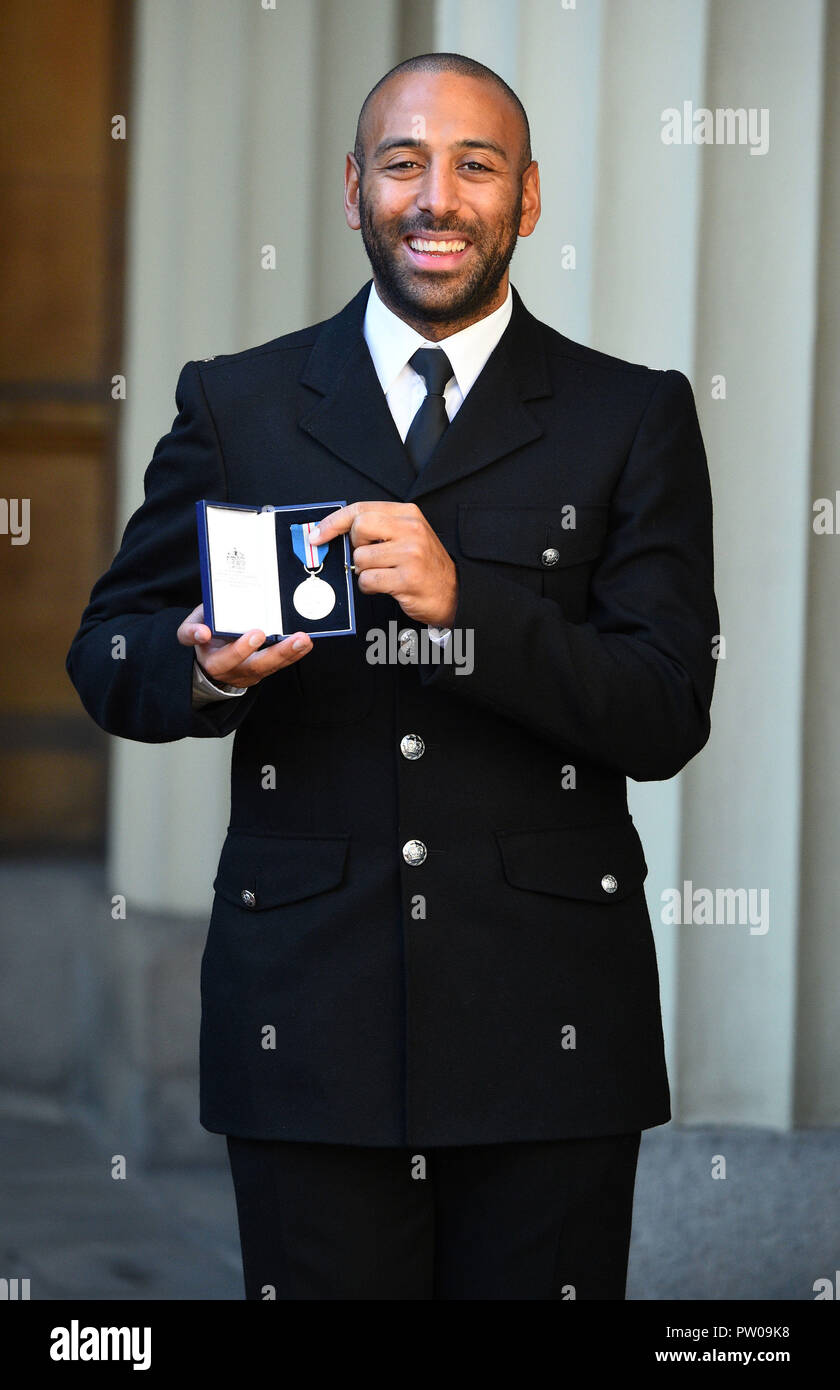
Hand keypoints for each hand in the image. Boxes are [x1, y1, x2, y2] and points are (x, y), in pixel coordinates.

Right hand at [177, 604, 312, 687]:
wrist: (208, 657)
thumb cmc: (203, 636)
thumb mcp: (189, 628)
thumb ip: (191, 630)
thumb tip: (203, 632)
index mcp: (212, 660)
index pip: (222, 659)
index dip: (238, 648)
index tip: (255, 633)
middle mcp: (233, 671)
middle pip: (255, 665)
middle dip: (276, 652)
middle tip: (294, 638)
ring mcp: (248, 673)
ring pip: (271, 666)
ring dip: (290, 653)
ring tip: (305, 640)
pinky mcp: (261, 671)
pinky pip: (278, 664)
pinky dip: (293, 654)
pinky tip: (305, 644)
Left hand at [310, 502, 457, 626]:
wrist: (453, 593)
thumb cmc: (424, 566)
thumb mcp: (407, 536)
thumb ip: (378, 528)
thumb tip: (334, 531)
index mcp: (408, 514)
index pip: (361, 509)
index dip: (334, 522)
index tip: (317, 534)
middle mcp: (411, 530)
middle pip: (359, 528)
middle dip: (355, 547)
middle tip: (369, 557)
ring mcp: (411, 554)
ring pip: (361, 558)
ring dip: (364, 572)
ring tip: (383, 575)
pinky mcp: (407, 578)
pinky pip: (368, 580)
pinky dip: (369, 587)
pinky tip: (384, 587)